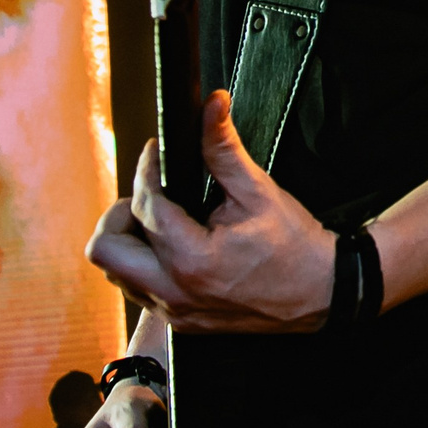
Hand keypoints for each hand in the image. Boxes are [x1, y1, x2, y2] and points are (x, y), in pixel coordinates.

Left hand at [85, 90, 336, 332]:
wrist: (323, 293)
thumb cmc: (295, 246)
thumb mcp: (259, 191)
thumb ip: (224, 148)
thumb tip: (212, 105)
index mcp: (192, 259)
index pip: (145, 205)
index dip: (147, 167)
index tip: (157, 153)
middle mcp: (175, 291)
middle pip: (105, 250)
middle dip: (122, 214)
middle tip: (151, 197)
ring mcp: (175, 312)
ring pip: (115, 273)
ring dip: (130, 241)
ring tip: (164, 221)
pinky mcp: (181, 322)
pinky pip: (139, 290)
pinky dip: (145, 263)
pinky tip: (175, 246)